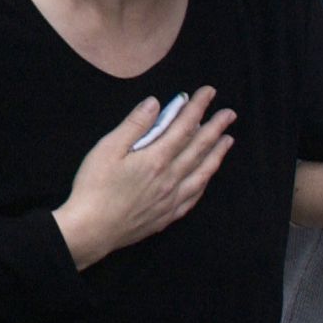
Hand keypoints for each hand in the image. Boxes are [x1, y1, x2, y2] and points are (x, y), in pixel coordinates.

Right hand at [52, 87, 235, 270]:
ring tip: (228, 140)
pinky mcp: (168, 215)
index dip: (197, 108)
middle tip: (229, 114)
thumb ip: (134, 125)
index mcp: (156, 159)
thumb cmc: (95, 186)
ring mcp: (173, 198)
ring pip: (202, 172)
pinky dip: (205, 180)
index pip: (183, 128)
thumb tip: (155, 103)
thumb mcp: (107, 149)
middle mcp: (171, 178)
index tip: (208, 93)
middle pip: (198, 148)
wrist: (93, 229)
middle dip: (215, 128)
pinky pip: (195, 195)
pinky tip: (207, 175)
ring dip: (217, 154)